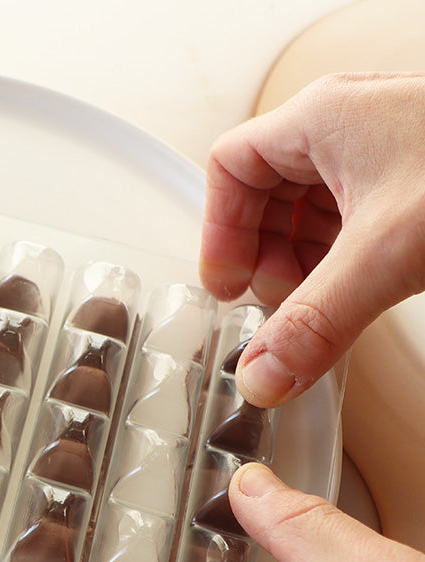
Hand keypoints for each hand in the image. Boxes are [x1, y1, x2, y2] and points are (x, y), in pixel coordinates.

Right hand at [200, 72, 424, 407]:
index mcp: (321, 120)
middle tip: (276, 304)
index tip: (229, 287)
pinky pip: (349, 219)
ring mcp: (380, 150)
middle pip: (265, 193)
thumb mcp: (389, 252)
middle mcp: (345, 127)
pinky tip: (355, 290)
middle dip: (264, 256)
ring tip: (317, 303)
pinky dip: (340, 260)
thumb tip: (262, 376)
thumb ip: (317, 322)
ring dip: (302, 263)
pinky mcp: (408, 178)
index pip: (230, 168)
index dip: (220, 231)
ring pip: (307, 209)